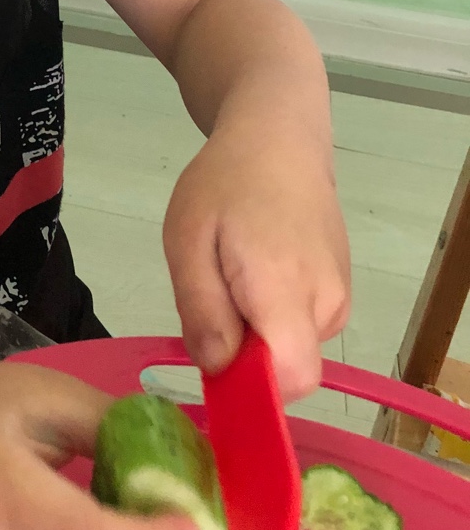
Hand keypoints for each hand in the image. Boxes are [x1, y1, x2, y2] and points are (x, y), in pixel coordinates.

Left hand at [163, 118, 349, 400]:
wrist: (278, 139)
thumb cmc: (224, 183)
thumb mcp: (188, 241)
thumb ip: (203, 311)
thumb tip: (218, 371)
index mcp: (286, 289)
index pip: (293, 379)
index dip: (253, 390)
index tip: (216, 362)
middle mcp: (326, 302)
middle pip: (287, 368)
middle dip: (243, 353)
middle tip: (212, 292)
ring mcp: (339, 296)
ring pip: (292, 347)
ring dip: (255, 329)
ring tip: (231, 270)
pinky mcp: (340, 289)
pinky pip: (301, 326)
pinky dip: (273, 313)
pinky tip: (255, 268)